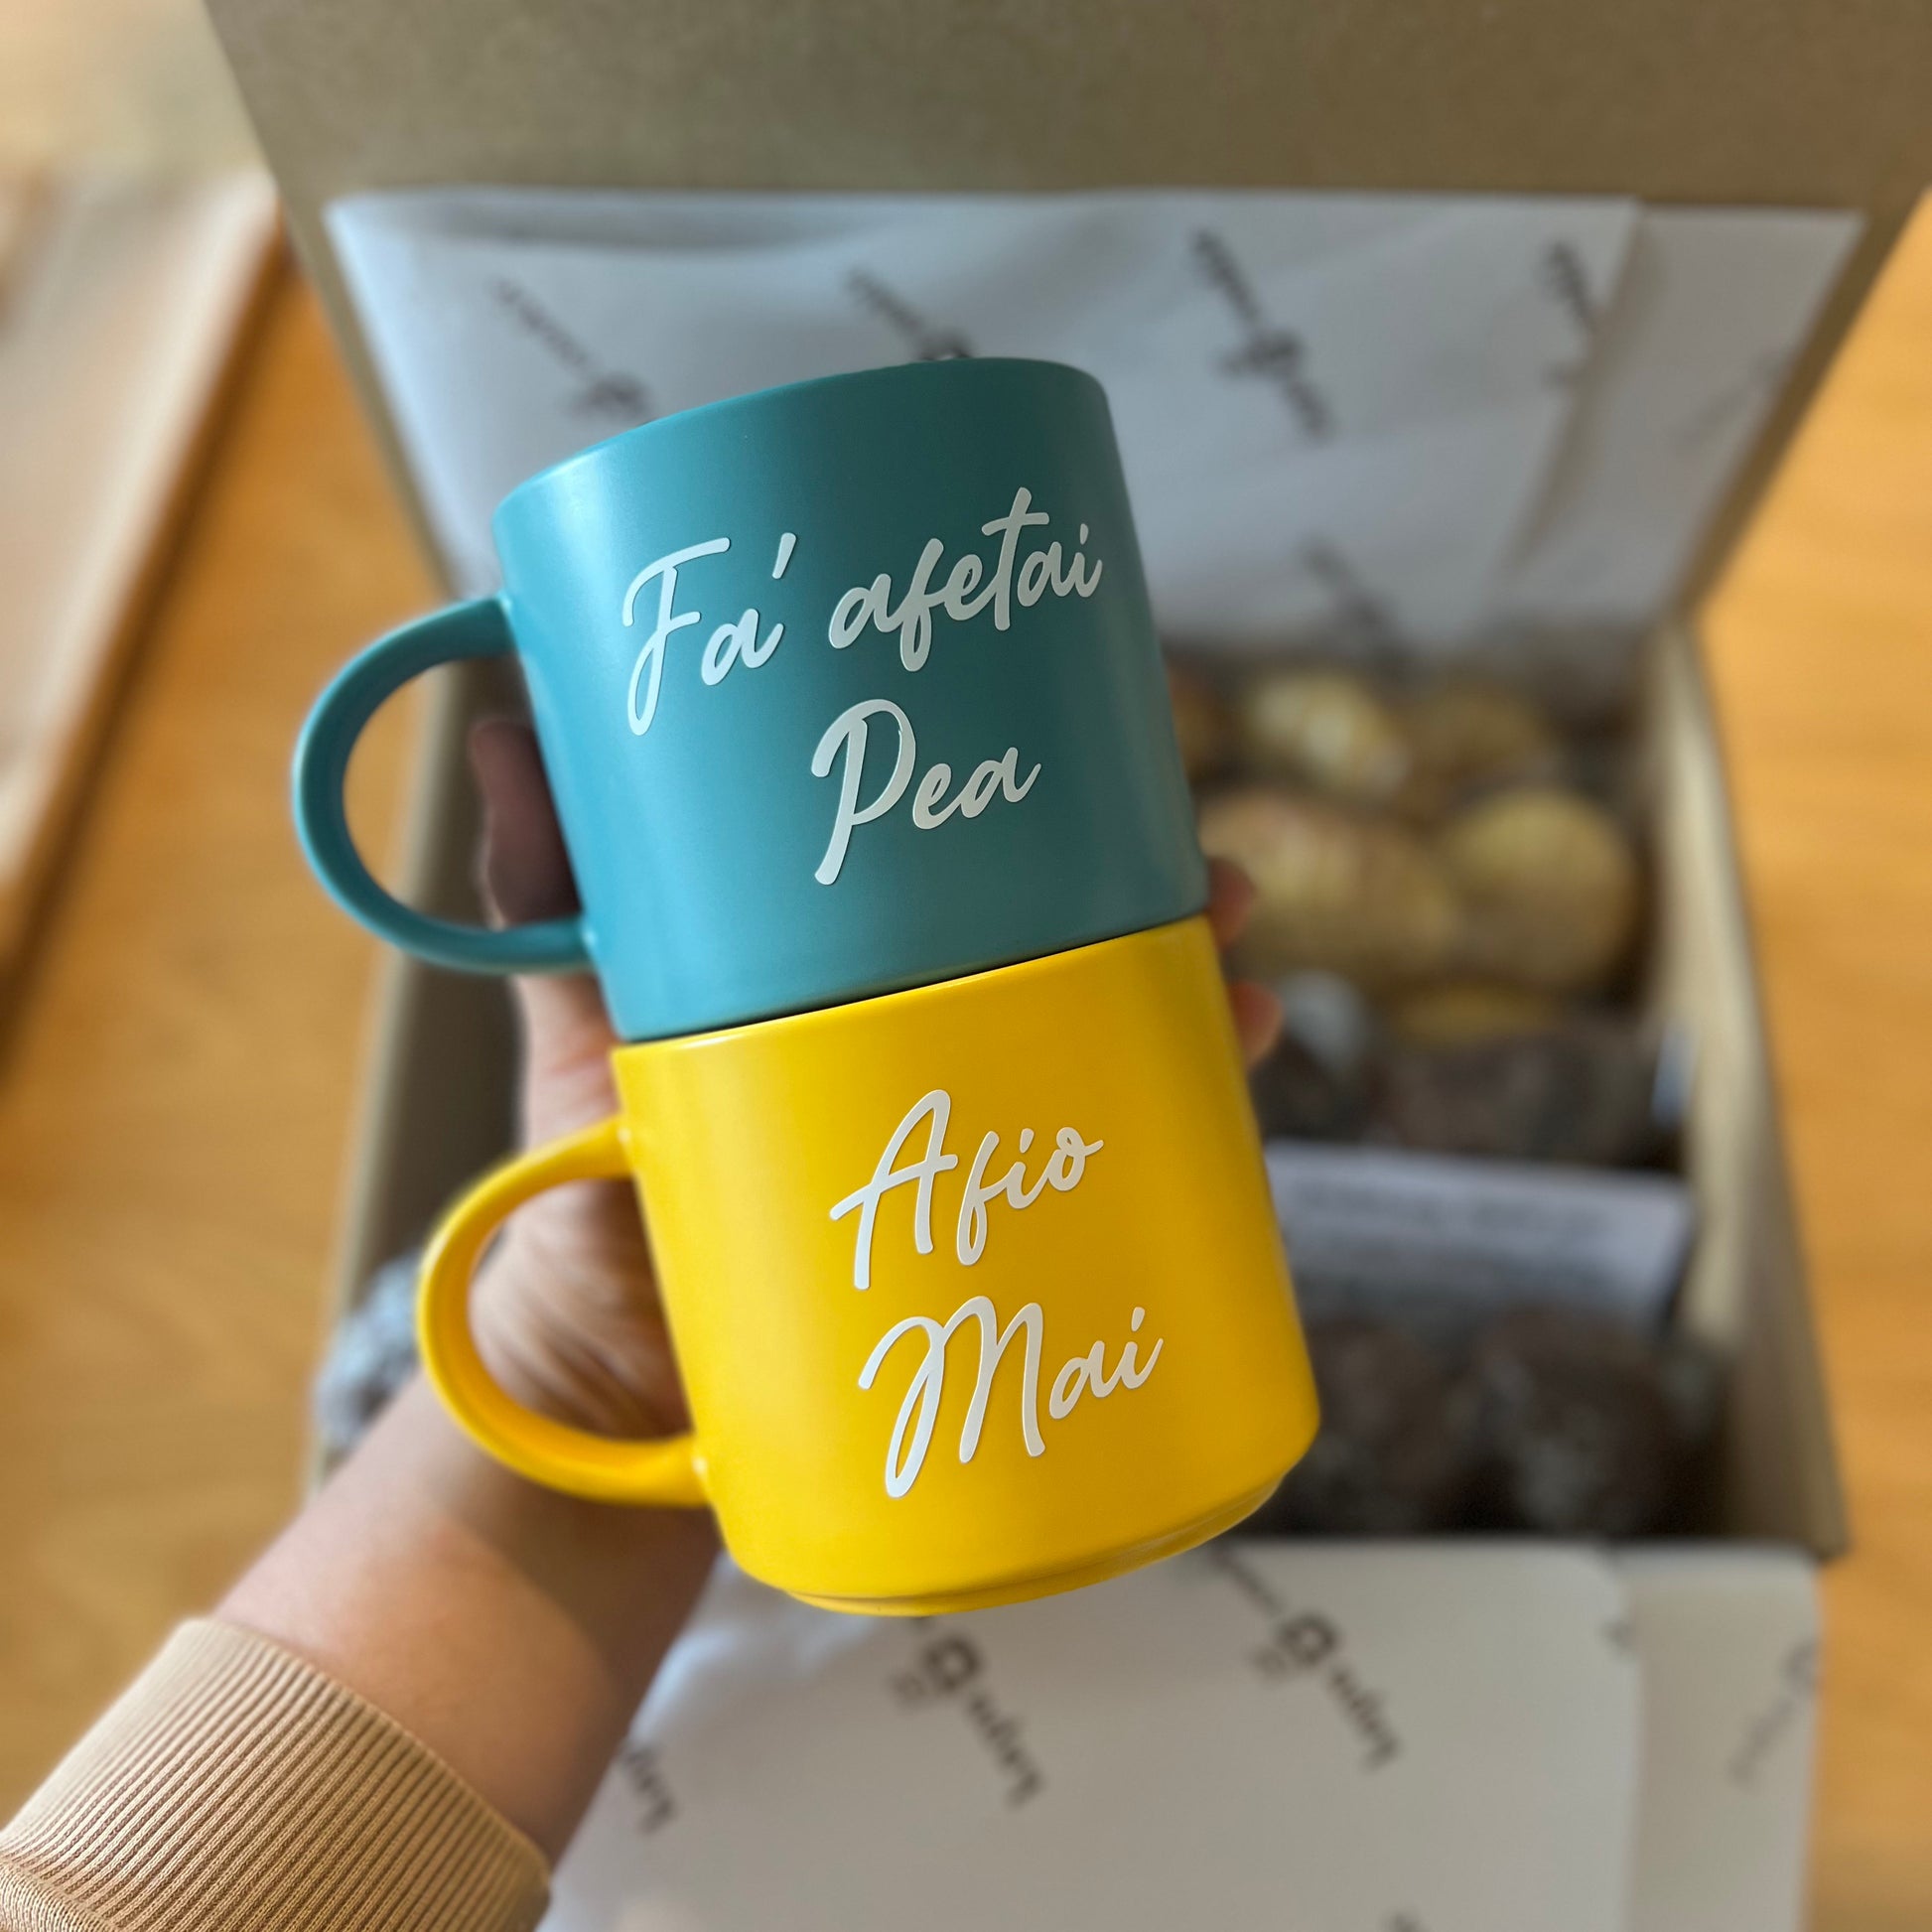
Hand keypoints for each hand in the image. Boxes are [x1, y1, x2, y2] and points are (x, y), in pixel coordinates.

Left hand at [464, 716, 1283, 1441]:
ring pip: (1112, 1040)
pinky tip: (1232, 1071)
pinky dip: (1181, 1111)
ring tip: (1239, 971)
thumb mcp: (575, 1035)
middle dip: (1161, 897)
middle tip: (1207, 878)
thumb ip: (546, 908)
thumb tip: (499, 733)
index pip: (967, 871)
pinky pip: (1106, 1160)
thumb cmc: (587, 1198)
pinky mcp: (989, 1225)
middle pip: (1074, 943)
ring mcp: (967, 1129)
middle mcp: (929, 1035)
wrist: (616, 1381)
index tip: (1107, 754)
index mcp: (849, 974)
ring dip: (1197, 992)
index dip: (1052, 811)